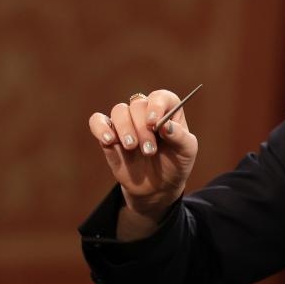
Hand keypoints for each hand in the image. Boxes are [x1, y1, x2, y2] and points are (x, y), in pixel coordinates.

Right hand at [88, 90, 198, 225]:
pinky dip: (100, 127)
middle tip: (149, 151)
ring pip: (119, 110)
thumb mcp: (187, 152)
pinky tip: (108, 140)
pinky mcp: (109, 135)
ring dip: (125, 128)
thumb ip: (180, 137)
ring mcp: (126, 123)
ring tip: (132, 147)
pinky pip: (97, 121)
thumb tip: (165, 125)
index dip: (156, 106)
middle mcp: (146, 113)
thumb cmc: (175, 164)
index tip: (154, 122)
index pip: (161, 97)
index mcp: (168, 111)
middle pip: (138, 105)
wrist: (158, 186)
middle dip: (142, 128)